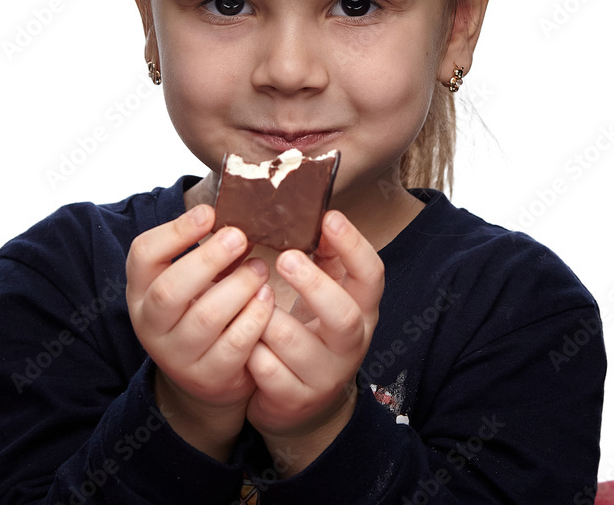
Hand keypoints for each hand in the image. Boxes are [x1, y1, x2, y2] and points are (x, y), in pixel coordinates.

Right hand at [125, 204, 274, 459]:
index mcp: (142, 289)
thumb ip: (205, 245)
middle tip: (241, 236)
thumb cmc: (204, 305)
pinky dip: (254, 318)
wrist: (210, 373)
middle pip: (170, 289)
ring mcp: (177, 355)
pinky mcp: (208, 377)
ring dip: (238, 287)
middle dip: (208, 258)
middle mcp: (151, 323)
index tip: (209, 213)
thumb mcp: (192, 277)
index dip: (175, 231)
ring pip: (205, 318)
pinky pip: (233, 346)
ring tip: (261, 268)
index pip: (143, 254)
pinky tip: (267, 299)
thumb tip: (240, 203)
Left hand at [245, 211, 383, 473]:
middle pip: (343, 316)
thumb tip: (319, 211)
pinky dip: (252, 353)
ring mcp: (324, 376)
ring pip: (298, 346)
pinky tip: (242, 337)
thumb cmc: (311, 330)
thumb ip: (326, 256)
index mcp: (362, 310)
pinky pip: (269, 373)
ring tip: (251, 298)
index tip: (329, 217)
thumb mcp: (327, 293)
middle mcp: (350, 344)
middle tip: (286, 258)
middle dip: (314, 285)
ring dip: (270, 319)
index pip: (372, 275)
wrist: (302, 402)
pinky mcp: (295, 399)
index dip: (354, 245)